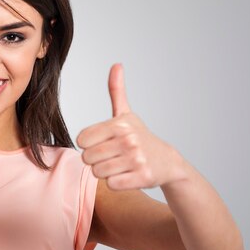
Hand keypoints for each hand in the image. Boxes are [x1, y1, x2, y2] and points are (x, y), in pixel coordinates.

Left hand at [76, 63, 184, 190]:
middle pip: (87, 158)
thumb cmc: (140, 137)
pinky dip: (116, 182)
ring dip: (105, 172)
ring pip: (97, 172)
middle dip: (96, 160)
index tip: (102, 143)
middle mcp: (128, 140)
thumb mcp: (127, 114)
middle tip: (111, 156)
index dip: (88, 145)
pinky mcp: (142, 177)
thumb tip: (116, 64)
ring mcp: (136, 159)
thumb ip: (117, 91)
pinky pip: (111, 184)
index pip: (82, 140)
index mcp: (119, 124)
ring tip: (119, 165)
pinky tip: (127, 174)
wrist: (167, 162)